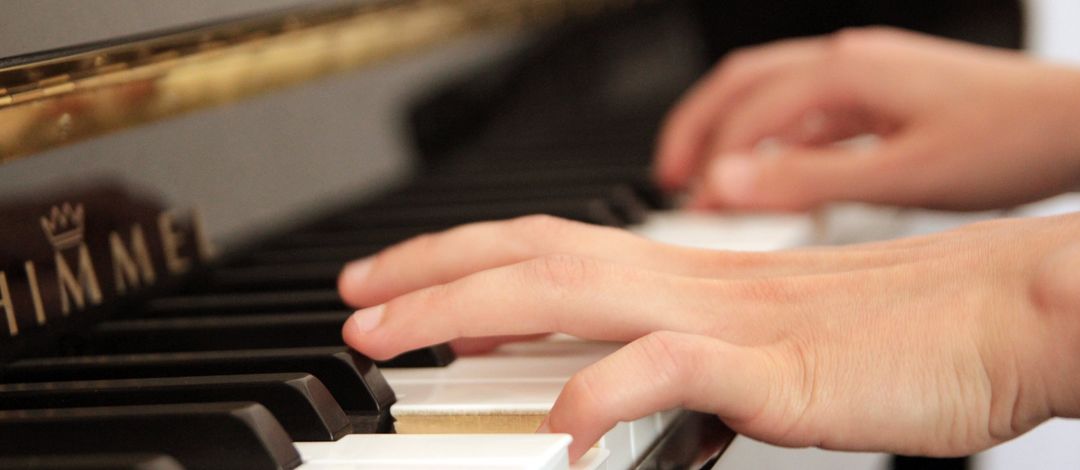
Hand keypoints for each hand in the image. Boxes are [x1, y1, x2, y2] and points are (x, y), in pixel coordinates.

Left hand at [338, 215, 1079, 460]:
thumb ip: (679, 349)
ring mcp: (732, 319)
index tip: (398, 285)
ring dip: (472, 307)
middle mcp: (695, 281)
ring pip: (575, 291)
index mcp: (692, 275)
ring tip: (394, 336)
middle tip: (358, 303)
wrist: (1005, 314)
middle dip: (432, 275)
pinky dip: (603, 387)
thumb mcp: (765, 338)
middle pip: (535, 257)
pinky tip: (555, 425)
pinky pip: (671, 367)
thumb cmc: (900, 332)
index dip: (463, 259)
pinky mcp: (778, 370)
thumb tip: (602, 377)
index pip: (549, 247)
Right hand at [655, 27, 1079, 210]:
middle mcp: (848, 61)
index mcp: (845, 72)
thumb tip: (727, 185)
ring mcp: (867, 73)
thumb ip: (807, 180)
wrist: (1077, 123)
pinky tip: (776, 174)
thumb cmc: (1009, 140)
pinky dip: (777, 142)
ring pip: (774, 95)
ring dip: (735, 132)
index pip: (745, 109)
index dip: (705, 153)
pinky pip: (810, 111)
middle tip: (670, 175)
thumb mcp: (899, 175)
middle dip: (700, 126)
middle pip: (744, 83)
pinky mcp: (884, 93)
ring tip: (711, 176)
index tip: (680, 197)